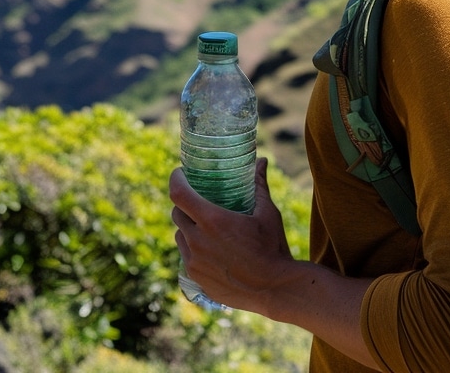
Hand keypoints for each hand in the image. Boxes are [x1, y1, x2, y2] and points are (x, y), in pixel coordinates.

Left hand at [169, 156, 294, 318]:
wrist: (273, 288)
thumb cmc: (272, 247)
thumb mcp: (267, 212)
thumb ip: (260, 185)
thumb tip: (262, 161)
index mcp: (212, 220)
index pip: (179, 194)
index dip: (175, 179)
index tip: (179, 172)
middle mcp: (197, 240)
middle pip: (177, 214)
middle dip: (184, 203)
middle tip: (198, 198)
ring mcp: (194, 262)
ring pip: (180, 236)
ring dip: (188, 227)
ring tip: (206, 225)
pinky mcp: (196, 278)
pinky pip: (186, 256)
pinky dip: (193, 248)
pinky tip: (211, 248)